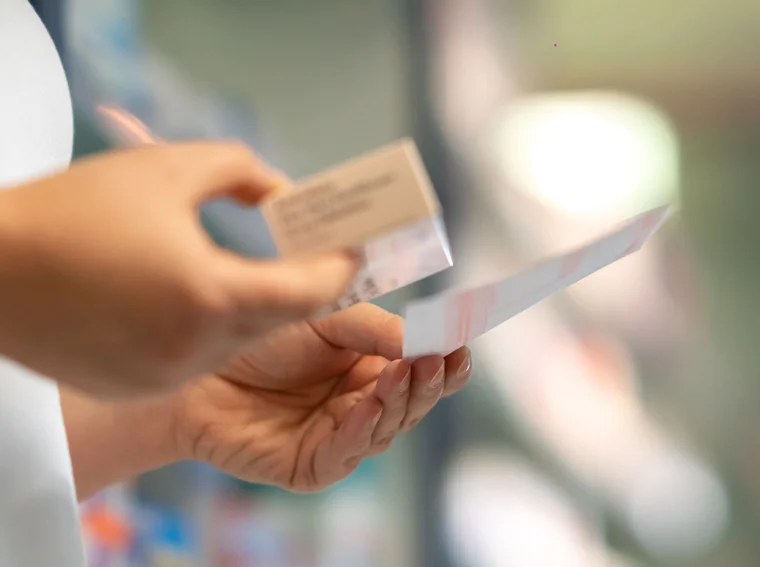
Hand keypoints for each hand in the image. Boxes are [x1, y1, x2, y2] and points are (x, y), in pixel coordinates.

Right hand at [0, 142, 357, 397]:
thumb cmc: (72, 208)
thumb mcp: (168, 167)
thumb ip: (243, 172)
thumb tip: (286, 195)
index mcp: (212, 294)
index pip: (310, 293)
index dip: (338, 270)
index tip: (353, 250)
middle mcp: (196, 348)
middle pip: (279, 321)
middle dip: (301, 290)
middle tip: (318, 260)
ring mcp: (164, 376)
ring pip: (238, 343)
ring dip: (253, 310)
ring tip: (254, 273)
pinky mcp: (136, 387)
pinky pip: (196, 360)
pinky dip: (207, 331)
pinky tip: (189, 300)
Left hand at [172, 303, 471, 491]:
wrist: (193, 371)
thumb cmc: (258, 341)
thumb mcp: (325, 321)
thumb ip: (374, 330)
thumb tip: (422, 341)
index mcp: (373, 369)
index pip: (424, 370)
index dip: (447, 361)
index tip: (462, 343)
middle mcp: (364, 406)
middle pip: (415, 402)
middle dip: (430, 380)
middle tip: (439, 357)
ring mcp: (341, 438)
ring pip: (389, 428)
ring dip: (402, 400)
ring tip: (408, 369)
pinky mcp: (313, 466)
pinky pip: (349, 451)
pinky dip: (364, 427)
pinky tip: (371, 402)